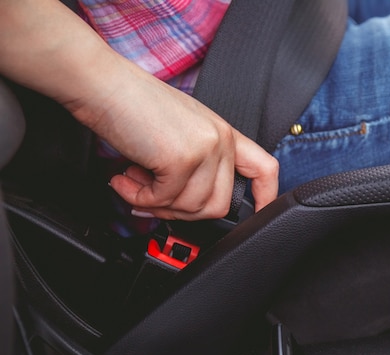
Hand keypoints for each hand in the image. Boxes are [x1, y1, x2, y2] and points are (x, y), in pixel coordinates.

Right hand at [84, 66, 278, 220]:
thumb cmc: (133, 105)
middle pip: (219, 204)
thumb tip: (190, 206)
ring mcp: (203, 149)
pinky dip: (139, 198)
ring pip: (192, 208)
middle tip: (154, 200)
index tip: (257, 213)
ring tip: (134, 182)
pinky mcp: (181, 160)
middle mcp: (220, 140)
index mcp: (224, 133)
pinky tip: (125, 179)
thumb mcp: (180, 133)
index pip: (263, 169)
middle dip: (183, 213)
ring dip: (157, 205)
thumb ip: (196, 165)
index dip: (265, 198)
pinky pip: (164, 201)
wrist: (103, 83)